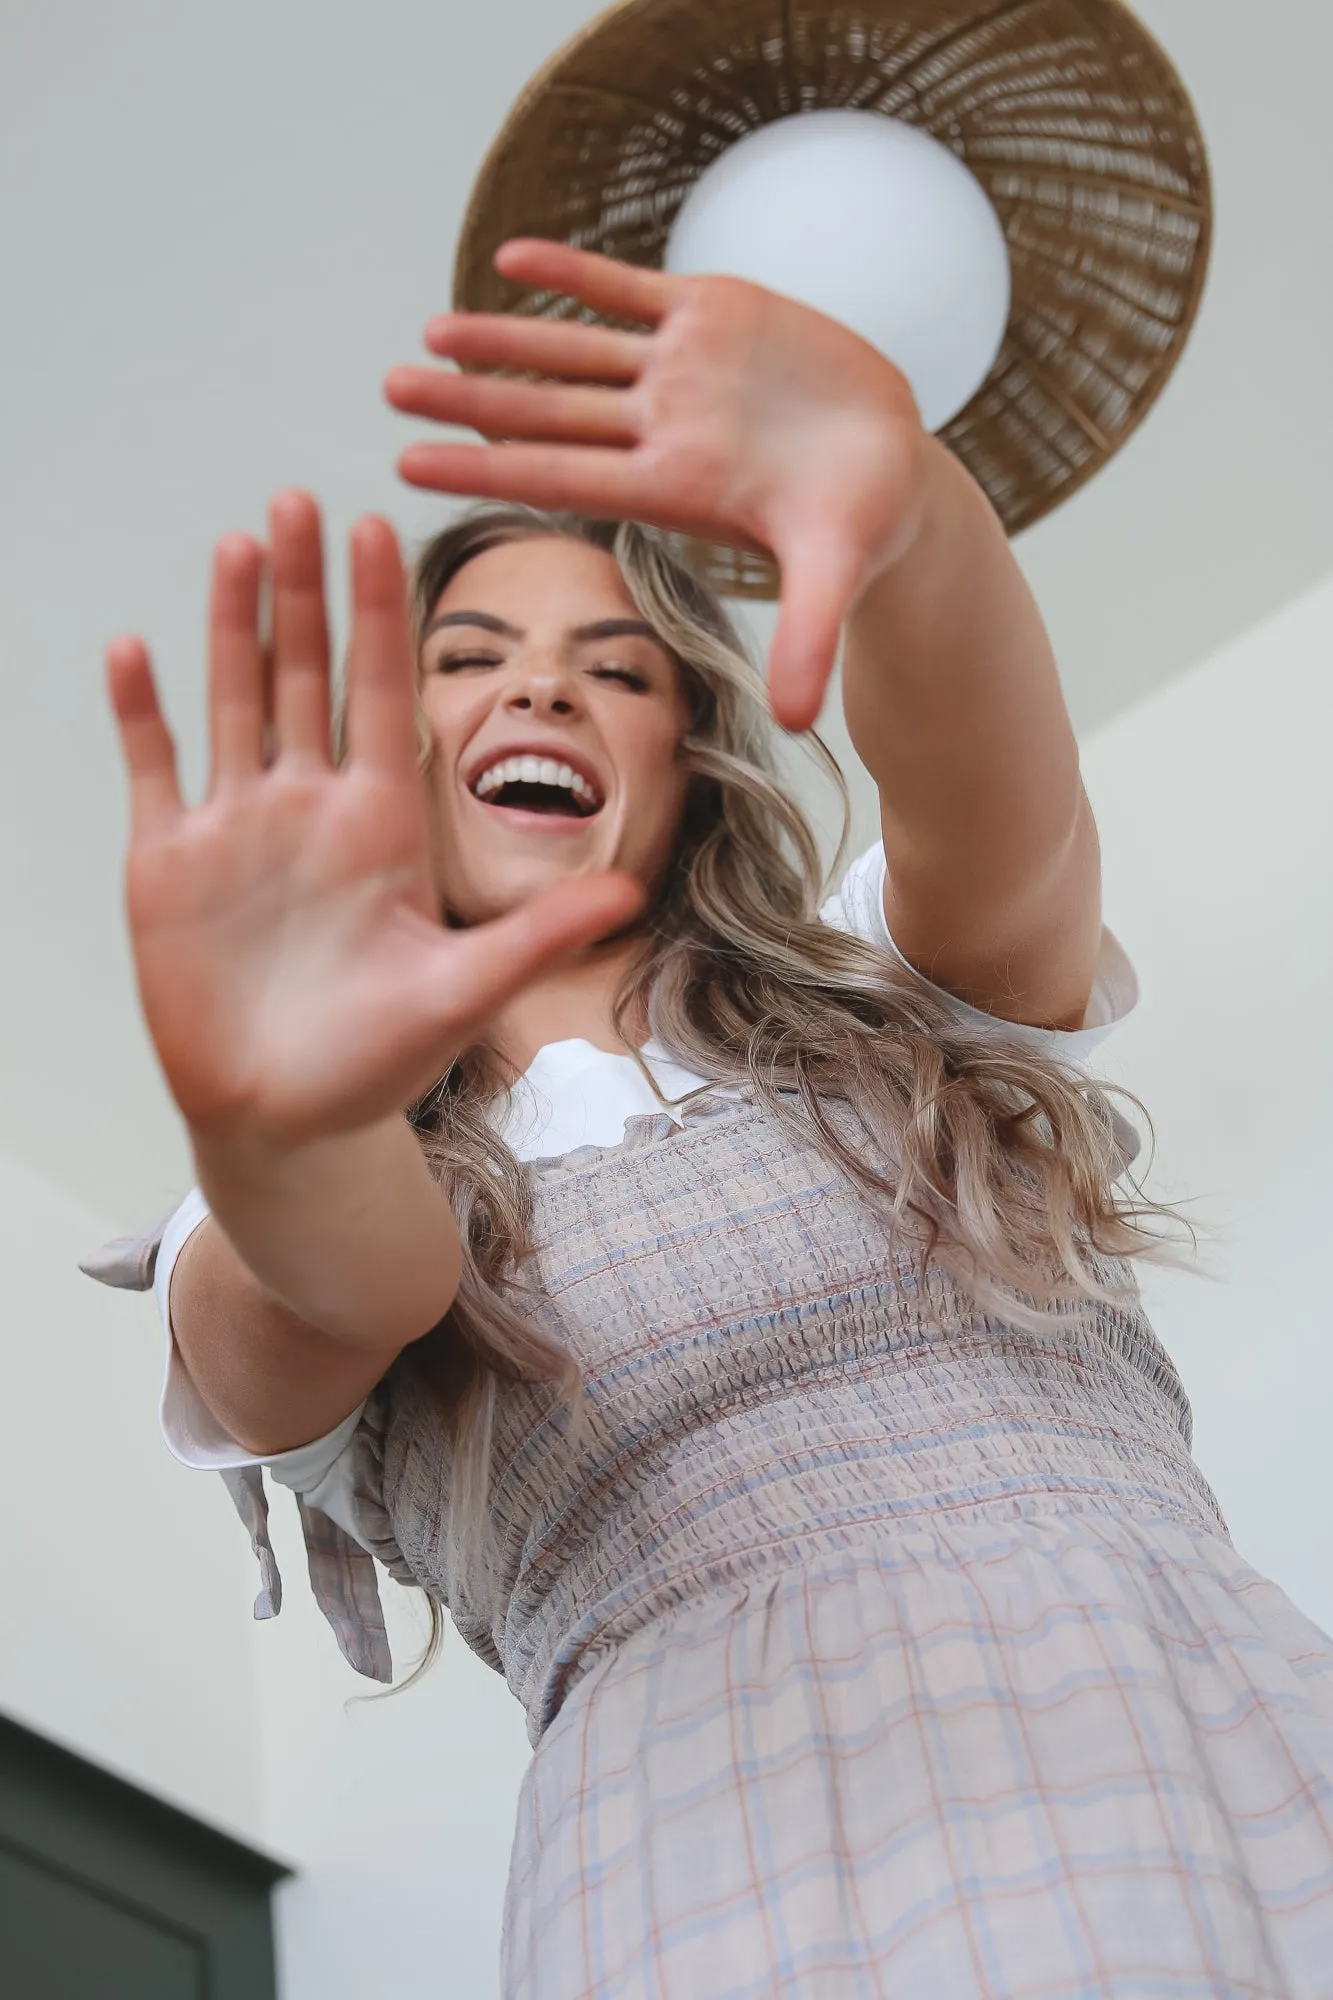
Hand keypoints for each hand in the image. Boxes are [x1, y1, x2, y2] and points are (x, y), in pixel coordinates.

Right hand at [107, 492, 640, 1149]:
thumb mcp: (466, 992)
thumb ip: (536, 935)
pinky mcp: (169, 865)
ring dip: (232, 627)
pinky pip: (154, 770)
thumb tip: (630, 895)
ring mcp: (237, 829)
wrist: (289, 1116)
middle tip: (298, 502)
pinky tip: (134, 649)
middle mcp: (311, 808)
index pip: (381, 694)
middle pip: (304, 675)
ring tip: (238, 545)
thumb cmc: (379, 1059)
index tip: (380, 531)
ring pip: (234, 701)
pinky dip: (142, 714)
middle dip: (302, 591)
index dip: (376, 614)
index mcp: (383, 822)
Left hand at [383, 240, 927, 731]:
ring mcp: (682, 368)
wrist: (893, 463)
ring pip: (572, 350)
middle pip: (545, 413)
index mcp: (676, 484)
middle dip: (467, 400)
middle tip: (390, 390)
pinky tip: (511, 258)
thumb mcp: (838, 572)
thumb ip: (810, 637)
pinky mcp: (713, 312)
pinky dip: (573, 274)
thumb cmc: (864, 521)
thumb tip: (800, 722)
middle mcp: (663, 427)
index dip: (484, 467)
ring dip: (502, 339)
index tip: (409, 463)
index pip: (559, 476)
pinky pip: (628, 288)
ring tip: (429, 332)